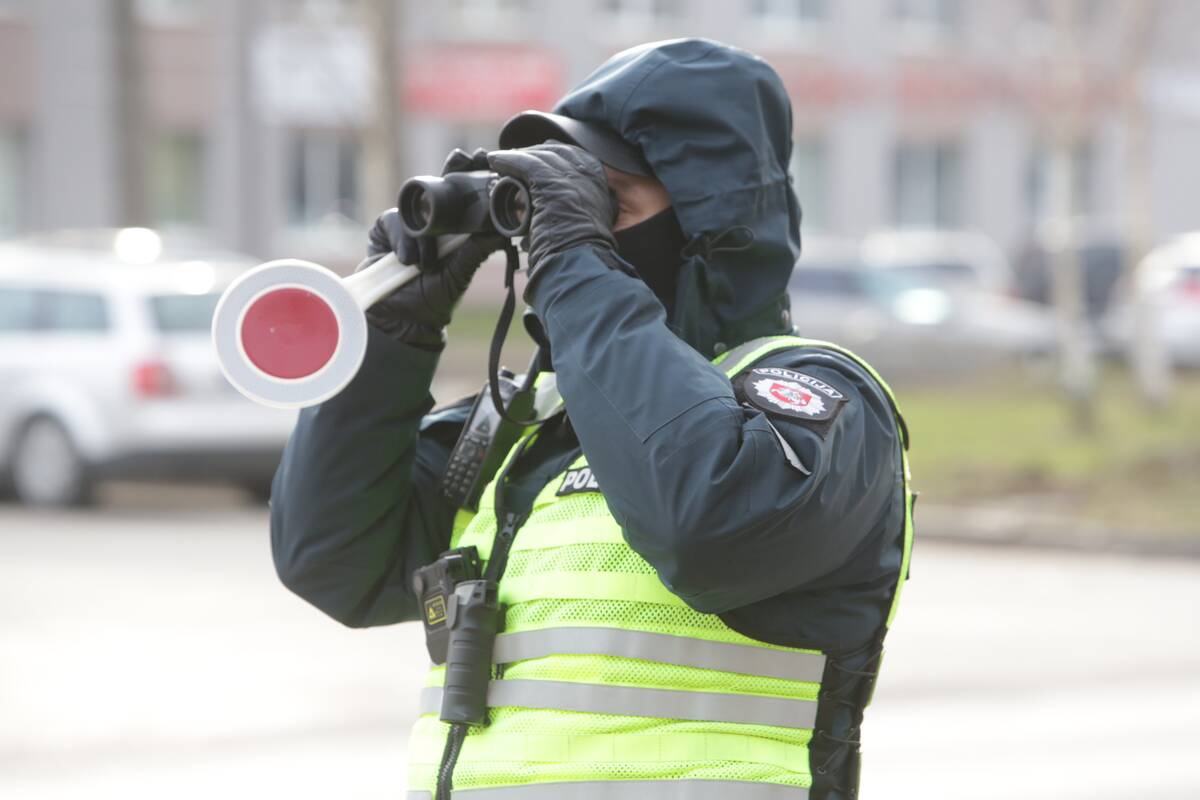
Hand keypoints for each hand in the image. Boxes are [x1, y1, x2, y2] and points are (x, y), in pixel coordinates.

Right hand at [357, 148, 503, 348]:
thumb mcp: (459, 275)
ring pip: (416, 208)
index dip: (470, 175)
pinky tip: (408, 261)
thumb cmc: (433, 300)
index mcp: (455, 230)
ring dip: (422, 235)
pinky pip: (394, 221)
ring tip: (425, 263)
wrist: (400, 321)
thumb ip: (475, 252)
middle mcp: (432, 222)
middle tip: (460, 160)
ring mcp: (407, 224)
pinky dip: (402, 241)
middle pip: (438, 187)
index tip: (482, 157)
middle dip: (448, 173)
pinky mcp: (384, 230)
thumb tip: (501, 231)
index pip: (464, 196)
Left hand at [487, 142, 616, 283]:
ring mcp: (567, 175)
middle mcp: (585, 173)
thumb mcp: (589, 222)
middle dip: (533, 153)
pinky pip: (524, 162)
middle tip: (514, 159)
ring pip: (538, 156)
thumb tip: (557, 209)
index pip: (572, 157)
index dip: (550, 156)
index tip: (535, 160)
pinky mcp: (547, 179)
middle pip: (554, 151)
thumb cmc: (580, 252)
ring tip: (499, 160)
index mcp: (597, 182)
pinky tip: (495, 160)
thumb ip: (578, 208)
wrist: (578, 261)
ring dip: (516, 156)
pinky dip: (507, 160)